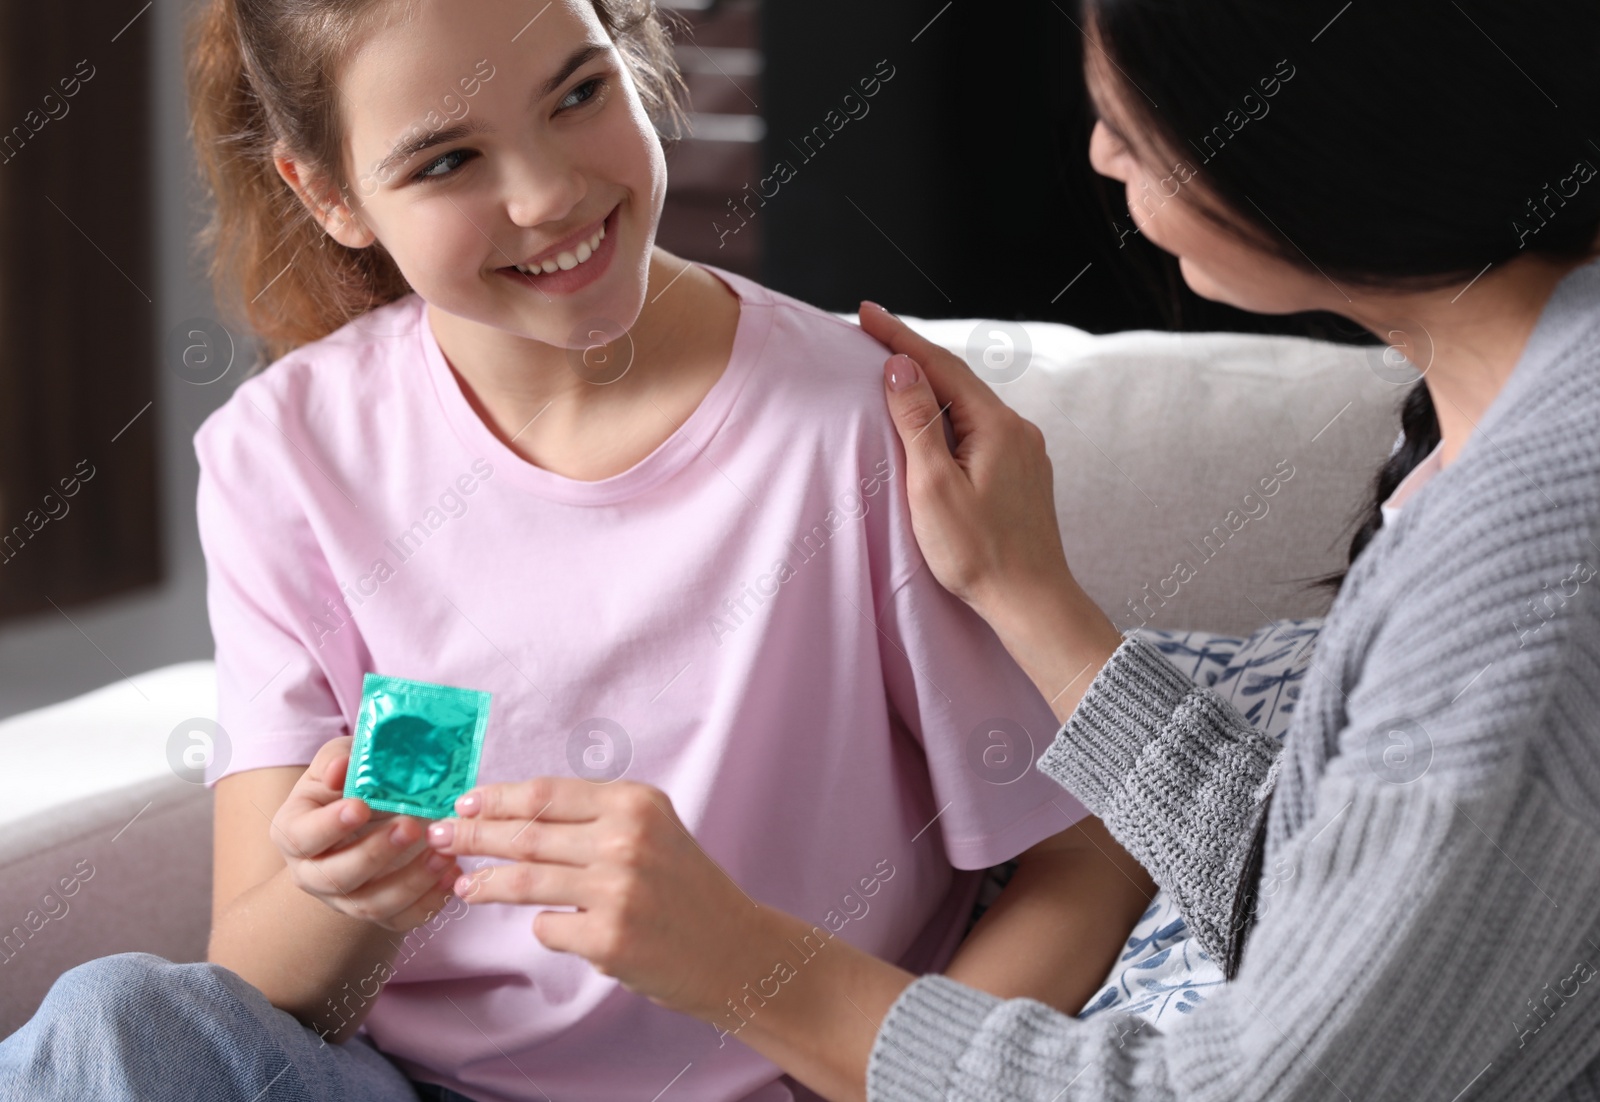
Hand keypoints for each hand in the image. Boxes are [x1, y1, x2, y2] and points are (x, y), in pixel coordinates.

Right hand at [269, 735, 462, 932]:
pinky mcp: (378, 913)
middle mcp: (312, 873)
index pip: (302, 837)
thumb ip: (338, 760)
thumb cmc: (349, 785)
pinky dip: (429, 903)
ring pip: (371, 905)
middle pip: (337, 877)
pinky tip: (452, 875)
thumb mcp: (339, 762)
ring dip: (410, 882)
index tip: (360, 807)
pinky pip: (401, 920)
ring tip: (443, 853)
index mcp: (294, 832)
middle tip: (411, 826)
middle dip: (376, 853)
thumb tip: (343, 769)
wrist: (365, 819)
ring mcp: (344, 899)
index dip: (329, 826)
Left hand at [425, 776, 771, 1020]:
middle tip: (439, 836)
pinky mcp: (608, 939)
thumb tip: (515, 813)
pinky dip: (543, 926)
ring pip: (524, 881)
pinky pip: (548, 927)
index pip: (547, 793)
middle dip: (474, 834)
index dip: (498, 797)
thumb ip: (594, 818)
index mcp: (636, 803)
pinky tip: (546, 925)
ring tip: (463, 884)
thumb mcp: (653, 830)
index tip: (465, 801)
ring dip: (483, 882)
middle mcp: (627, 840)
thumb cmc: (685, 888)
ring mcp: (617, 891)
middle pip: (526, 832)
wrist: (731, 949)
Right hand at [860, 302, 1124, 722]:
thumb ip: (917, 423)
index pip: (939, 365)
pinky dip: (948, 416)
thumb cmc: (979, 553)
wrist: (1032, 601)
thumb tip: (901, 368)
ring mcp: (1023, 452)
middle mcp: (1017, 430)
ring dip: (930, 386)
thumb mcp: (933, 486)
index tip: (867, 313)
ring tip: (895, 372)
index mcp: (996, 426)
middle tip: (872, 333)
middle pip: (956, 380)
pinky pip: (978, 429)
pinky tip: (932, 423)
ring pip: (968, 405)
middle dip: (913, 355)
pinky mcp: (1021, 474)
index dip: (900, 337)